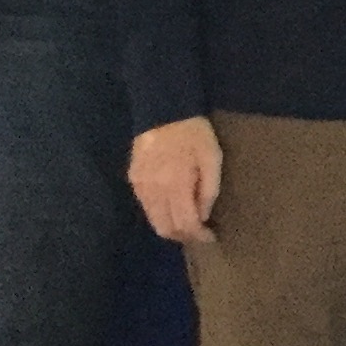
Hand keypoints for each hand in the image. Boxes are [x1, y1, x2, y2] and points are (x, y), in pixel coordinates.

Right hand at [130, 116, 222, 243]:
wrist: (163, 108)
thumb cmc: (194, 132)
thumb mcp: (212, 158)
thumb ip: (208, 190)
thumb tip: (203, 216)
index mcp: (175, 184)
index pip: (184, 224)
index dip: (199, 236)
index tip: (211, 237)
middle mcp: (153, 191)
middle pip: (165, 229)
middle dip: (184, 236)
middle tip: (199, 233)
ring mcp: (140, 186)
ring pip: (153, 221)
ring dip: (171, 227)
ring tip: (188, 222)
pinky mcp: (133, 179)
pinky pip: (146, 207)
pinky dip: (160, 214)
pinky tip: (173, 207)